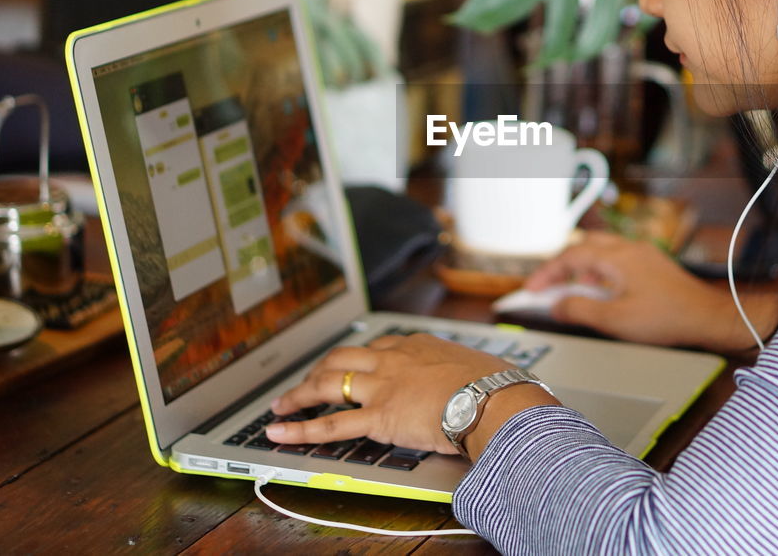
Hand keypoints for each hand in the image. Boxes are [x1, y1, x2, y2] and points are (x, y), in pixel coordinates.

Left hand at [264, 334, 556, 456]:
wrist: (495, 399)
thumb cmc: (497, 385)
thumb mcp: (478, 366)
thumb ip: (467, 370)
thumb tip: (484, 377)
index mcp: (418, 345)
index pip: (377, 346)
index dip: (358, 357)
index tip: (352, 364)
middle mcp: (393, 359)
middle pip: (343, 358)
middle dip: (319, 369)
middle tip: (306, 382)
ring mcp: (382, 387)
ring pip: (328, 384)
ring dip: (299, 394)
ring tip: (281, 404)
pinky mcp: (378, 417)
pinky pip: (330, 423)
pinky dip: (301, 428)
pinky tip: (280, 431)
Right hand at [526, 232, 777, 352]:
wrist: (708, 318)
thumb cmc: (669, 318)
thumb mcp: (614, 320)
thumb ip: (580, 310)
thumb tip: (556, 306)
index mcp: (618, 257)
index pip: (571, 256)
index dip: (547, 273)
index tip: (532, 289)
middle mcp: (631, 249)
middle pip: (585, 246)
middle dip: (562, 265)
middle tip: (548, 285)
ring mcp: (644, 255)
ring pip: (602, 252)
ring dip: (582, 269)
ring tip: (573, 292)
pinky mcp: (653, 266)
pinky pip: (618, 260)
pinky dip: (601, 272)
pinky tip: (603, 293)